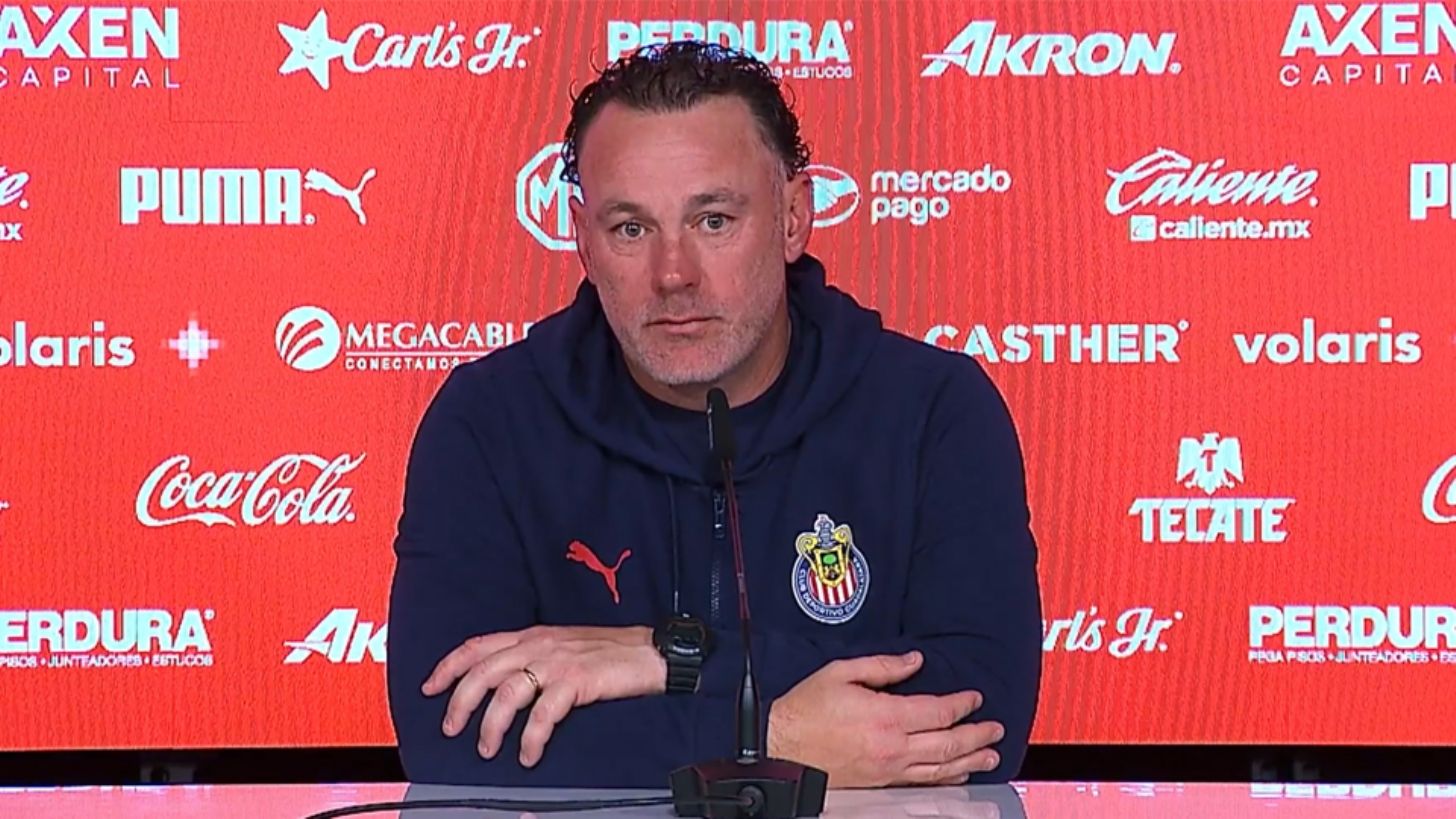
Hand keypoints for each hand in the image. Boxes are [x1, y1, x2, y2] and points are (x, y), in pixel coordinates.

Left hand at [421, 625, 665, 766]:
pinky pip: (543, 715)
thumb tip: (501, 681)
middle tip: (451, 728)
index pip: (477, 646)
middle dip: (459, 703)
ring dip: (491, 726)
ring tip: (487, 749)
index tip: (430, 687)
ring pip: (506, 693)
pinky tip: (528, 755)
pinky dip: (530, 739)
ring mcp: (556, 662)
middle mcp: (538, 644)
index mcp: (531, 635)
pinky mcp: (576, 681)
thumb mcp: (562, 645)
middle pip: (483, 671)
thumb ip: (531, 655)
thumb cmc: (609, 652)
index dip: (448, 667)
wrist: (650, 652)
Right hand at [766, 651, 1003, 787]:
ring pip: (941, 769)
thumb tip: (914, 661)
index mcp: (886, 716)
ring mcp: (889, 769)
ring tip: (990, 755)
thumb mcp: (841, 673)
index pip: (939, 711)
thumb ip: (882, 666)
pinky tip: (957, 775)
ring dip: (970, 761)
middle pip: (949, 744)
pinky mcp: (881, 784)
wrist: (781, 750)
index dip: (963, 704)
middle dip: (977, 735)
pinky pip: (923, 783)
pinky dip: (946, 779)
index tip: (975, 697)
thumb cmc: (806, 711)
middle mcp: (894, 747)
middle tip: (996, 729)